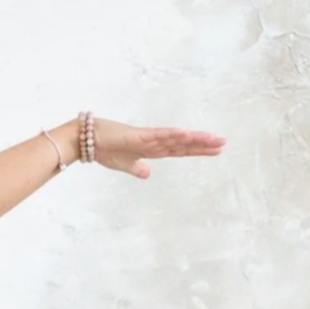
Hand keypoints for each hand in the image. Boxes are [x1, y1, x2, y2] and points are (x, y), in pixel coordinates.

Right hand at [87, 118, 225, 178]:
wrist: (86, 141)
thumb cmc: (103, 150)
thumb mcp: (123, 165)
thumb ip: (136, 168)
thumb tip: (148, 173)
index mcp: (151, 150)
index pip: (180, 150)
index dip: (198, 150)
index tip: (215, 150)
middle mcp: (153, 142)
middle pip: (183, 143)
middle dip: (203, 143)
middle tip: (223, 142)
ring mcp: (147, 138)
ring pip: (176, 138)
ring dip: (195, 138)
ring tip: (213, 138)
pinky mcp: (139, 136)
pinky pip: (160, 136)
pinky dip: (174, 135)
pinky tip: (188, 134)